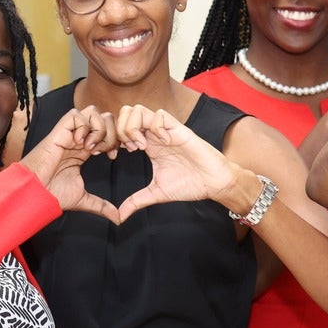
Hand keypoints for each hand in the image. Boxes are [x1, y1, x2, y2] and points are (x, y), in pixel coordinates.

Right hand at [19, 107, 119, 222]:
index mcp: (85, 150)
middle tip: (103, 152)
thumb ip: (102, 205)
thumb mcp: (84, 199)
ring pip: (92, 112)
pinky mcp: (60, 131)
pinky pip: (77, 114)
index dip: (116, 140)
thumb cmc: (52, 193)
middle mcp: (79, 138)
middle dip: (111, 132)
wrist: (36, 192)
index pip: (107, 132)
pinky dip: (83, 126)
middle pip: (104, 117)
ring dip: (98, 128)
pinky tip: (80, 144)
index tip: (112, 157)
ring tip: (91, 147)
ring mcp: (70, 133)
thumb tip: (118, 218)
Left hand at [107, 105, 241, 223]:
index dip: (114, 139)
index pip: (122, 128)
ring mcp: (166, 130)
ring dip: (135, 127)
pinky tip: (161, 143)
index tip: (118, 156)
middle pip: (126, 113)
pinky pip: (160, 115)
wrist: (213, 183)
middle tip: (131, 149)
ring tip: (143, 146)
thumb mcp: (156, 193)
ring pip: (139, 110)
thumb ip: (136, 201)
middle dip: (121, 130)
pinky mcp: (179, 129)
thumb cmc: (189, 184)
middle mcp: (154, 134)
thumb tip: (119, 217)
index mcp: (147, 145)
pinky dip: (155, 128)